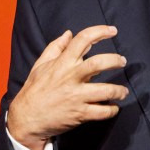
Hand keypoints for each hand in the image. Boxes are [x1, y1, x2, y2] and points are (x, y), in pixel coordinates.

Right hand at [7, 25, 128, 149]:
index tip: (112, 31)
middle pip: (98, 63)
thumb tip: (68, 33)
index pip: (82, 40)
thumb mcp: (40, 65)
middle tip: (122, 61)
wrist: (26, 118)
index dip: (99, 32)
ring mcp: (76, 97)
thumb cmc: (34, 90)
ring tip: (122, 91)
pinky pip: (102, 112)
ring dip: (119, 90)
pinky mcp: (80, 114)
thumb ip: (55, 47)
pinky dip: (112, 110)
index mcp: (62, 63)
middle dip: (114, 60)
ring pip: (106, 91)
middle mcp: (71, 78)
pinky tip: (113, 107)